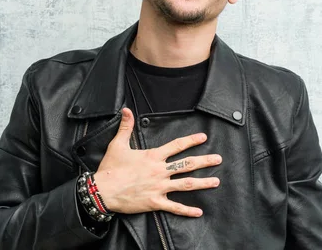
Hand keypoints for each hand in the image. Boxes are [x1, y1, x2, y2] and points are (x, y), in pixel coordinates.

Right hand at [93, 108, 221, 217]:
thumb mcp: (118, 144)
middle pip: (187, 164)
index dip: (191, 140)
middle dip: (205, 161)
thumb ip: (126, 126)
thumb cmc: (110, 169)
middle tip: (218, 159)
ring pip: (186, 184)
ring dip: (203, 183)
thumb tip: (126, 110)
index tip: (203, 137)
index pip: (177, 145)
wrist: (102, 191)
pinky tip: (198, 211)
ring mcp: (159, 187)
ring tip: (216, 181)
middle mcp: (159, 171)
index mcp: (153, 156)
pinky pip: (174, 207)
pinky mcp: (155, 202)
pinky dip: (187, 210)